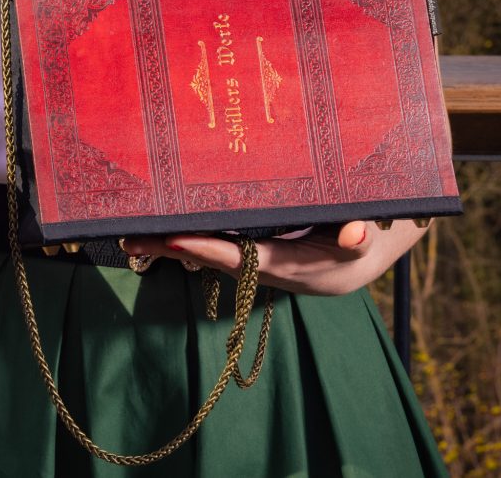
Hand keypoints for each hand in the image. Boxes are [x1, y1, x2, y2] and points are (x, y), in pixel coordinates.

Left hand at [121, 220, 428, 295]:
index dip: (208, 248)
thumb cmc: (368, 240)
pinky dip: (190, 239)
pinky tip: (162, 228)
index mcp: (294, 269)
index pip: (244, 258)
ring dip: (171, 246)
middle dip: (171, 250)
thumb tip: (356, 234)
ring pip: (209, 255)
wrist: (366, 256)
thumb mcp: (372, 238)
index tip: (172, 236)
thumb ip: (364, 237)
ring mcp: (257, 266)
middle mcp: (268, 272)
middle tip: (129, 241)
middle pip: (213, 260)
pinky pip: (216, 248)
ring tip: (131, 236)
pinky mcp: (253, 256)